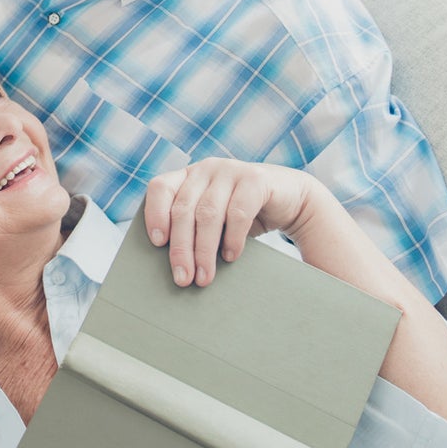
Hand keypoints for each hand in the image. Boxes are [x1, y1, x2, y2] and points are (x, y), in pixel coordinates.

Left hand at [144, 159, 315, 286]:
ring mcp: (231, 170)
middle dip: (181, 248)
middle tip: (183, 279)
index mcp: (188, 176)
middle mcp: (206, 169)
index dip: (154, 214)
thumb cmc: (243, 216)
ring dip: (204, 250)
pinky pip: (238, 212)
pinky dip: (232, 239)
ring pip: (208, 214)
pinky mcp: (256, 179)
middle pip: (183, 209)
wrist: (291, 201)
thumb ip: (193, 230)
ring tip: (204, 277)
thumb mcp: (214, 219)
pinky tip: (231, 257)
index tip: (157, 243)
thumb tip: (174, 267)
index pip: (160, 188)